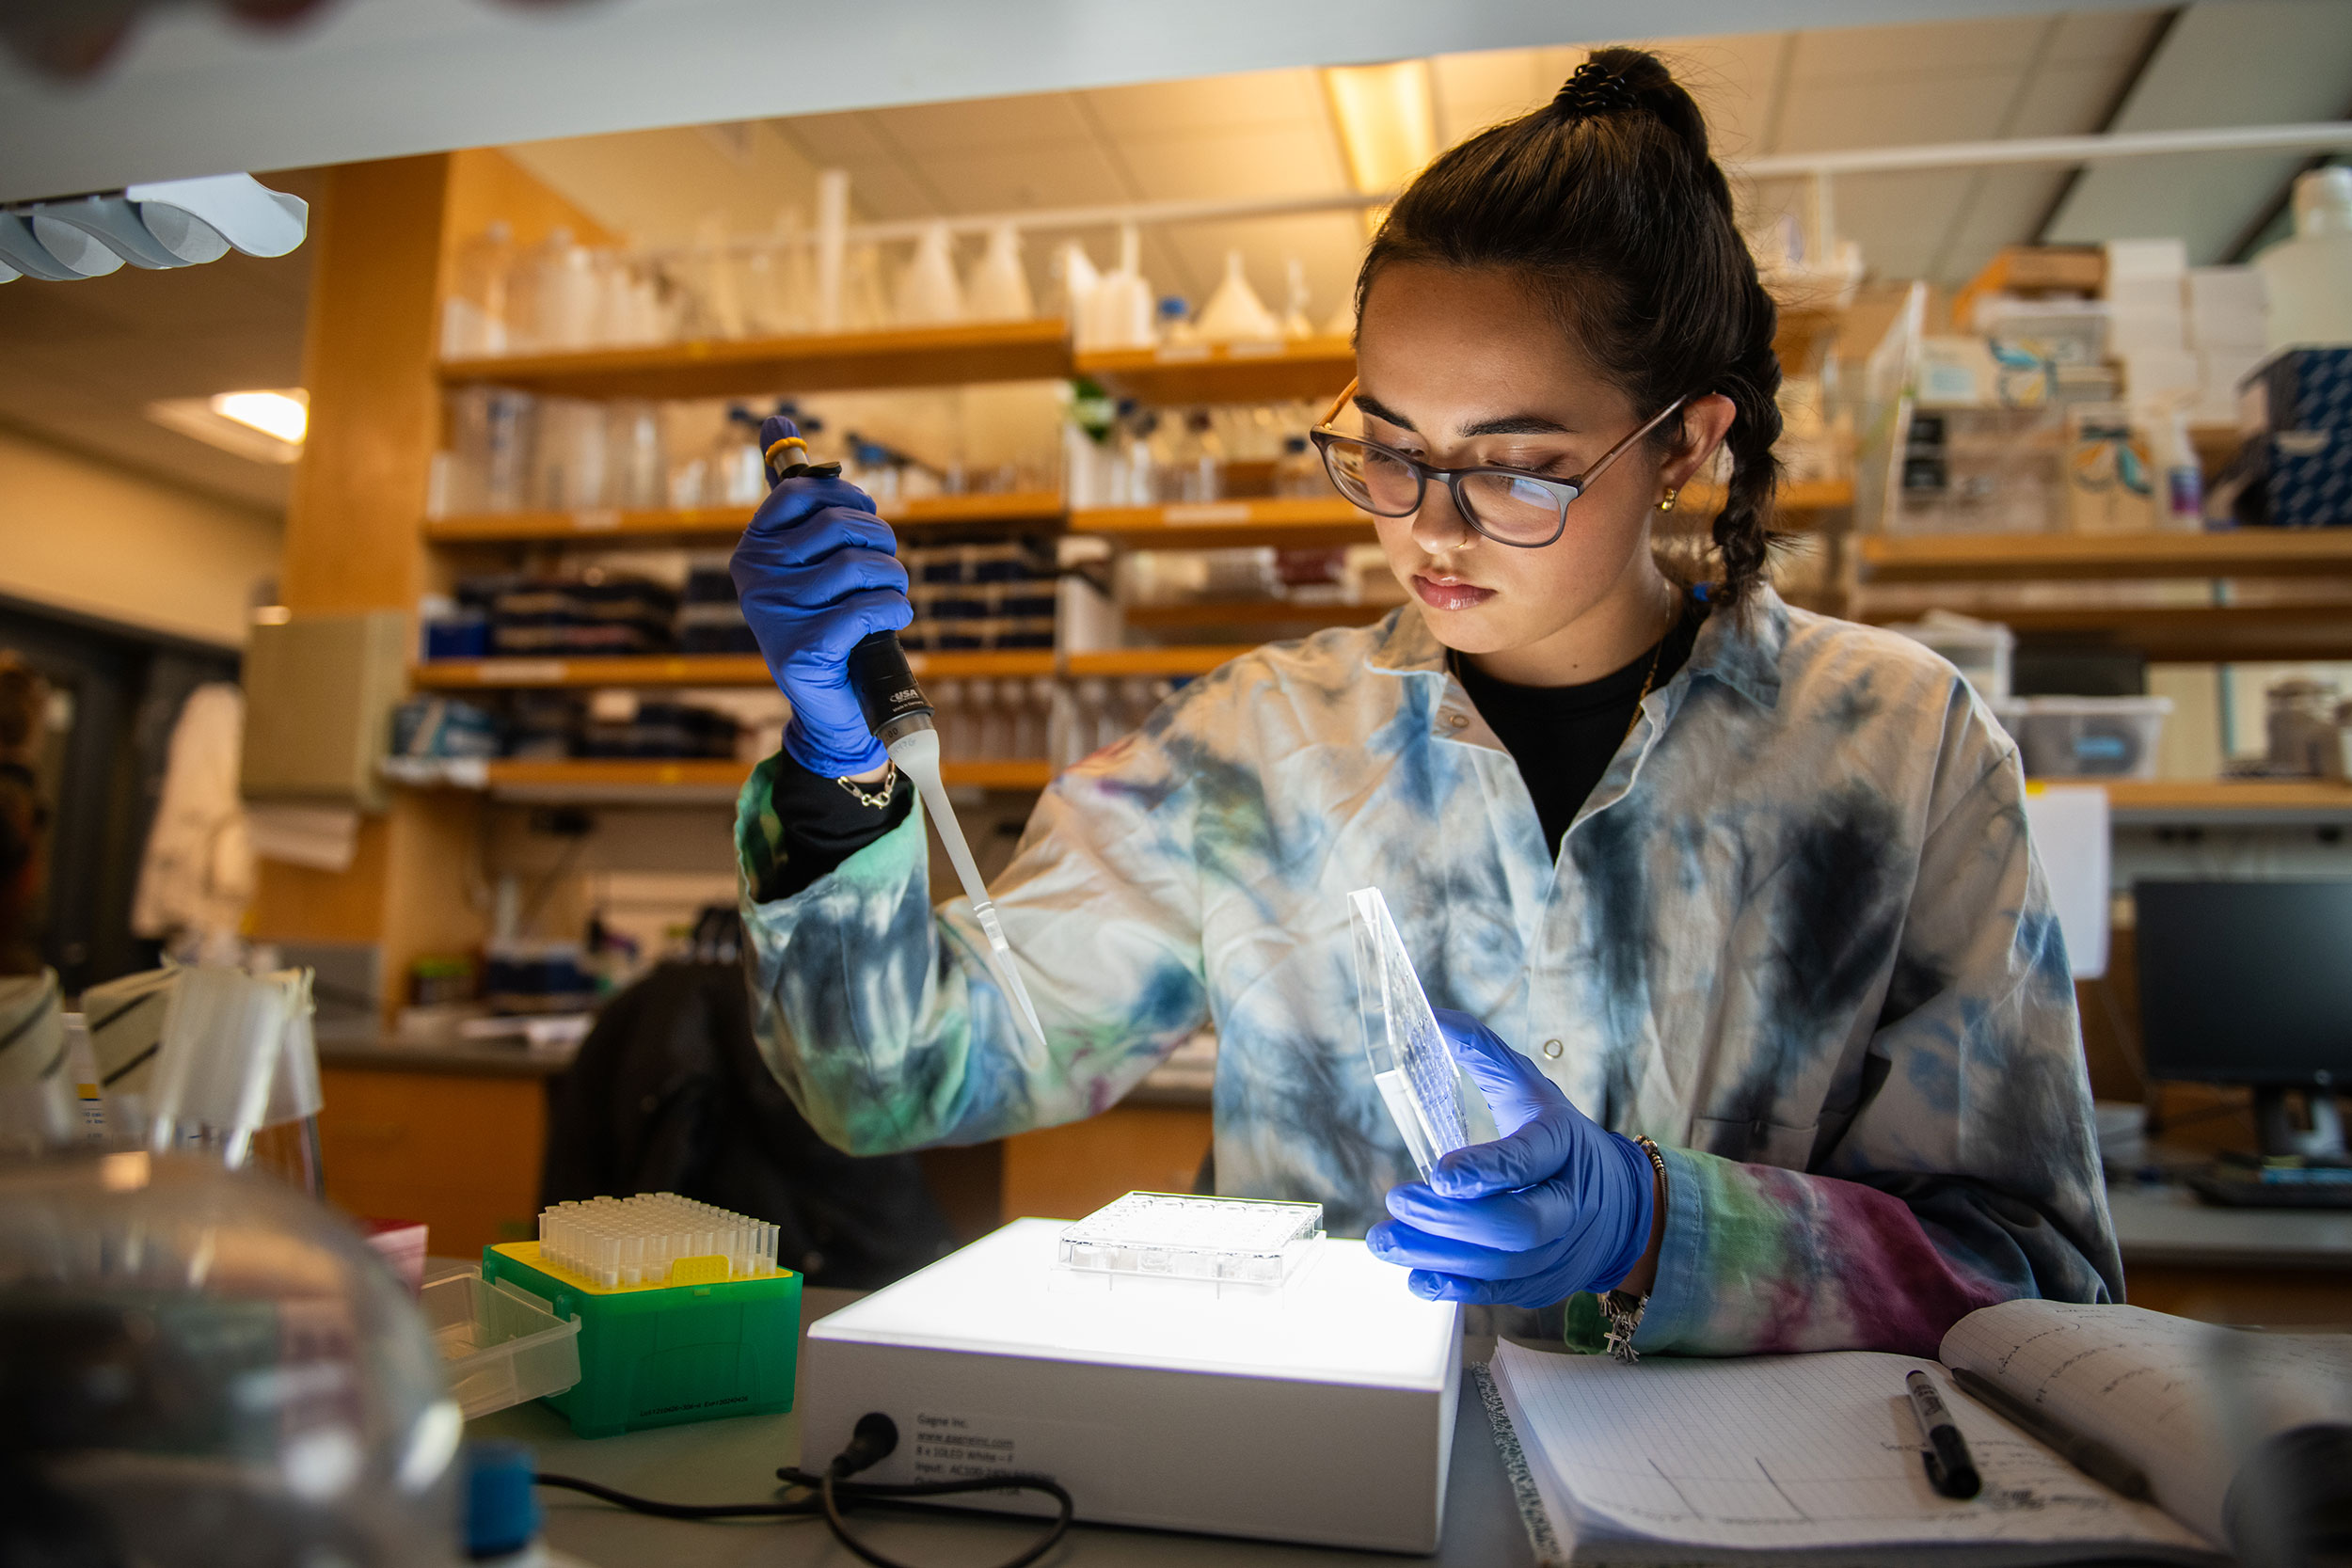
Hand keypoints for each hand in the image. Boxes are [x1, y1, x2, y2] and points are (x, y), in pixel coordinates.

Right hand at [730, 416, 911, 776]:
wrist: (833, 707)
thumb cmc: (829, 625)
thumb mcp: (809, 559)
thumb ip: (795, 494)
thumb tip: (777, 419)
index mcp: (752, 549)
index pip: (804, 492)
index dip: (850, 500)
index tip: (865, 521)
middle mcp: (755, 578)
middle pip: (840, 527)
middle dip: (881, 543)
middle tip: (886, 569)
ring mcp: (776, 614)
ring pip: (860, 567)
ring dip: (893, 581)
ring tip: (891, 598)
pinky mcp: (803, 648)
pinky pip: (868, 608)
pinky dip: (895, 610)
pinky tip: (892, 620)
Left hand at [1366, 1009, 1656, 1306]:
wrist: (1619, 1205)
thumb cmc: (1558, 1138)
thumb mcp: (1529, 1087)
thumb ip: (1481, 1052)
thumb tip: (1430, 1017)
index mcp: (1563, 1144)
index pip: (1529, 1159)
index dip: (1487, 1169)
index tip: (1439, 1173)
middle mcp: (1568, 1203)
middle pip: (1518, 1225)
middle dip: (1452, 1220)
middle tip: (1398, 1201)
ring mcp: (1559, 1250)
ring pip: (1502, 1266)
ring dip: (1437, 1256)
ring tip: (1385, 1240)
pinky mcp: (1543, 1283)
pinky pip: (1497, 1294)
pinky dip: (1453, 1288)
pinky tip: (1414, 1275)